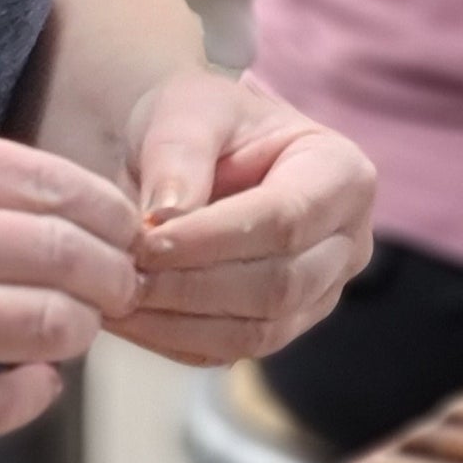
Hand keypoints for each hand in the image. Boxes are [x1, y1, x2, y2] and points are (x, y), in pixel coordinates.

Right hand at [0, 130, 141, 456]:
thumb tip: (79, 211)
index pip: (45, 179)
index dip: (106, 211)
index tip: (125, 232)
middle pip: (58, 251)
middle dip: (111, 275)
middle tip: (119, 289)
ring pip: (43, 324)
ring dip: (78, 334)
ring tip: (71, 334)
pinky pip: (1, 401)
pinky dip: (33, 395)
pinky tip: (29, 383)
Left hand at [115, 71, 375, 367]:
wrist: (189, 152)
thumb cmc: (198, 119)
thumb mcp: (186, 112)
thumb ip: (179, 157)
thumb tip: (166, 218)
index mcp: (342, 176)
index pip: (286, 220)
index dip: (214, 238)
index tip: (149, 240)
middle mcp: (346, 243)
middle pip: (280, 284)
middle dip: (193, 286)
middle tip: (123, 274)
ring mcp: (319, 292)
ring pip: (258, 331)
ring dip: (179, 322)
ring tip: (116, 298)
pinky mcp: (279, 326)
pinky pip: (231, 350)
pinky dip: (173, 340)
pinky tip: (126, 317)